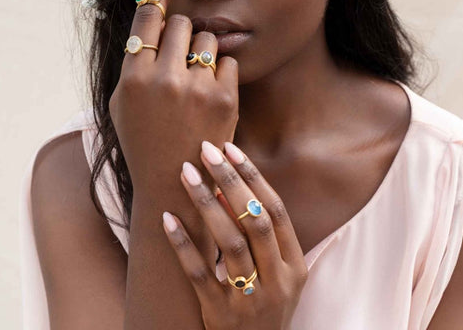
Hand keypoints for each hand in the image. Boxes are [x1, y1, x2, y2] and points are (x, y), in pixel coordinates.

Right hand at [108, 0, 238, 193]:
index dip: (157, 0)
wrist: (175, 182)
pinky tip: (212, 90)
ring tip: (197, 75)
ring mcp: (196, 88)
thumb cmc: (144, 140)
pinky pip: (227, 61)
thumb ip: (133, 62)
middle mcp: (164, 78)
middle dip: (182, 31)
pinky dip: (221, 71)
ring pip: (207, 38)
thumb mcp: (123, 103)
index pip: (147, 20)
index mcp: (133, 78)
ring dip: (203, 49)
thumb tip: (149, 15)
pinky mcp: (224, 98)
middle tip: (181, 47)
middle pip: (181, 23)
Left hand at [162, 140, 308, 329]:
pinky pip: (200, 274)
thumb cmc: (266, 306)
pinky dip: (183, 244)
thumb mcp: (281, 274)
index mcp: (294, 266)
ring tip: (186, 173)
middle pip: (254, 220)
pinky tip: (167, 217)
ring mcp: (250, 301)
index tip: (231, 150)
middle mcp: (277, 281)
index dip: (254, 177)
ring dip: (206, 204)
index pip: (276, 210)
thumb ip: (266, 237)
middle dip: (230, 180)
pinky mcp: (220, 316)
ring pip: (229, 243)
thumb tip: (231, 189)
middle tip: (207, 150)